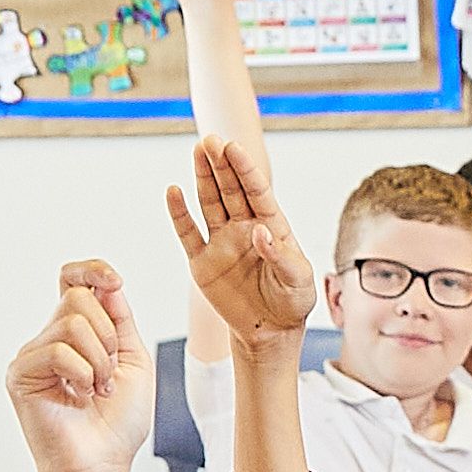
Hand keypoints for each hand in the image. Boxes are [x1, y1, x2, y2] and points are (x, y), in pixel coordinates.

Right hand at [5, 258, 143, 471]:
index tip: (115, 281)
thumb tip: (107, 283)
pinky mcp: (20, 373)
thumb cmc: (118, 422)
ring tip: (96, 389)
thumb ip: (120, 319)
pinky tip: (80, 396)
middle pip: (77, 297)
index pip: (72, 282)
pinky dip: (81, 373)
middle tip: (109, 373)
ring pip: (71, 322)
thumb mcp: (133, 359)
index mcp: (77, 334)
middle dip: (107, 334)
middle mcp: (51, 339)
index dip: (91, 270)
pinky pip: (58, 350)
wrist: (102, 462)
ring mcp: (33, 355)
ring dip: (98, 359)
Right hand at [166, 134, 320, 343]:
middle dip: (222, 164)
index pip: (257, 192)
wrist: (270, 331)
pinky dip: (179, 214)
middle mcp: (245, 228)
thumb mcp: (298, 281)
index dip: (245, 169)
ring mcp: (222, 242)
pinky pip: (188, 234)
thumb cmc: (292, 301)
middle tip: (210, 140)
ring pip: (210, 203)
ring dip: (203, 178)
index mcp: (272, 227)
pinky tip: (173, 191)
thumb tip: (261, 231)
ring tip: (197, 151)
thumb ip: (282, 256)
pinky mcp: (203, 262)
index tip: (233, 147)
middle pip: (231, 190)